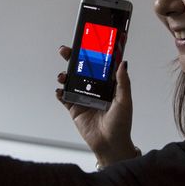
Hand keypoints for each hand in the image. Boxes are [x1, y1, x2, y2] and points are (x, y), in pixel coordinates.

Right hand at [55, 45, 136, 166]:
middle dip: (72, 58)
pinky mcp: (74, 108)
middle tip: (65, 50)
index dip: (91, 53)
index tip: (86, 41)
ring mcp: (83, 97)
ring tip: (63, 75)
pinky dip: (60, 92)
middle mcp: (94, 88)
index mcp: (107, 84)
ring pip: (70, 81)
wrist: (110, 144)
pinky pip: (64, 97)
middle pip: (80, 69)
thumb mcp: (124, 101)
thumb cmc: (121, 124)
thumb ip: (122, 82)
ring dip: (64, 75)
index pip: (98, 64)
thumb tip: (123, 62)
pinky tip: (60, 91)